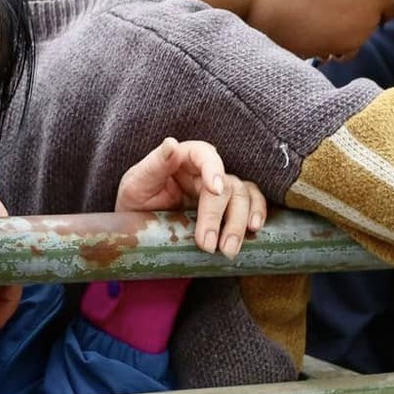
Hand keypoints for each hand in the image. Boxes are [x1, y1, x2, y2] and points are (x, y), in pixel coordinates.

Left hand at [115, 137, 267, 256]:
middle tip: (208, 244)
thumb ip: (154, 165)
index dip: (213, 169)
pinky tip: (254, 230)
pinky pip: (252, 202)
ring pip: (242, 195)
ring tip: (228, 250)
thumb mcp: (135, 184)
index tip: (215, 189)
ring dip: (238, 223)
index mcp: (182, 159)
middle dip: (218, 215)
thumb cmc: (135, 203)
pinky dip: (258, 213)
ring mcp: (219, 188)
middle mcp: (204, 171)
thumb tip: (171, 144)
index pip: (204, 154)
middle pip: (225, 183)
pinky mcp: (229, 206)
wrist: (140, 232)